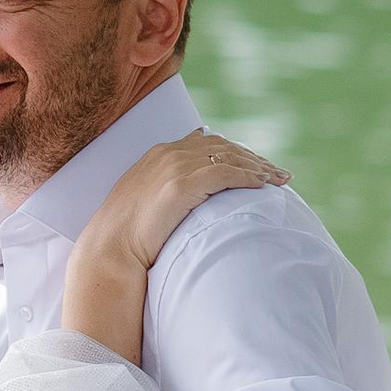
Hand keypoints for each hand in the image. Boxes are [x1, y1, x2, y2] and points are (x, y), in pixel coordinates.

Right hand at [77, 133, 286, 278]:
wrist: (110, 248)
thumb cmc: (125, 235)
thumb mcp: (144, 201)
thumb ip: (164, 189)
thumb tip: (183, 199)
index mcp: (159, 154)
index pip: (206, 142)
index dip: (234, 152)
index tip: (254, 164)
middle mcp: (169, 153)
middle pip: (223, 146)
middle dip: (253, 157)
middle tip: (276, 172)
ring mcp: (175, 167)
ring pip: (230, 157)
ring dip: (259, 166)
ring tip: (280, 179)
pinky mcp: (183, 184)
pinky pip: (227, 173)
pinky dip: (249, 176)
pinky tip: (264, 184)